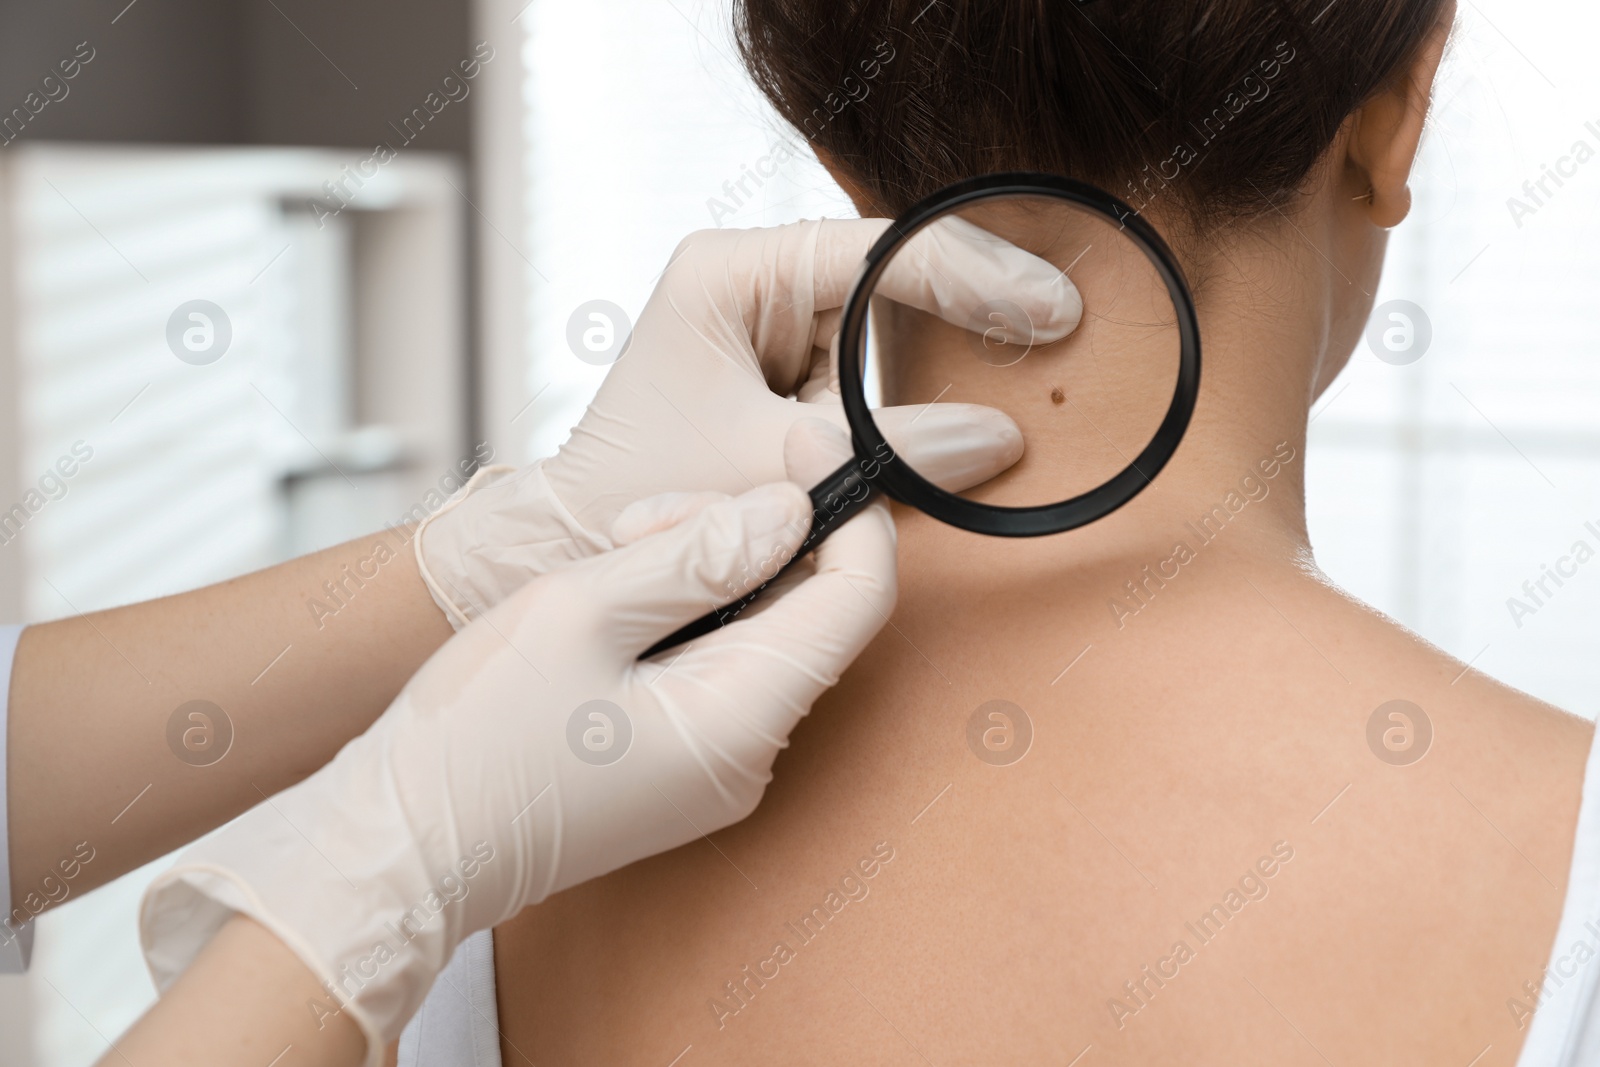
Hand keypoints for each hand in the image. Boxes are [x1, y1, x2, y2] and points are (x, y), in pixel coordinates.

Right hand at [141, 422, 898, 1063]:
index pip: (857, 599)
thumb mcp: (579, 613)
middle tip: (638, 517)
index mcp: (740, 721)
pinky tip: (613, 596)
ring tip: (611, 554)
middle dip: (742, 534)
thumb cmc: (472, 737)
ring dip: (701, 569)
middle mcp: (750, 756)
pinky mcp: (682, 762)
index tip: (798, 444)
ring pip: (757, 627)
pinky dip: (681, 614)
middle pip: (805, 606)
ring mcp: (717, 765)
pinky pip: (716, 664)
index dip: (844, 509)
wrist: (401, 847)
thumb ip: (697, 555)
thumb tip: (791, 510)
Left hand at [417, 217, 1080, 626]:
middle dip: (971, 302)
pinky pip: (869, 378)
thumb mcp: (777, 471)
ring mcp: (769, 329)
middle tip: (1057, 322)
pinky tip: (963, 408)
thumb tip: (1000, 439)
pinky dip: (911, 401)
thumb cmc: (644, 499)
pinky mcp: (783, 378)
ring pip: (887, 328)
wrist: (580, 550)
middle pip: (892, 273)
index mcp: (732, 273)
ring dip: (944, 355)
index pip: (877, 250)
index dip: (972, 275)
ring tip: (1027, 353)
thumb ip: (890, 450)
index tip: (1048, 307)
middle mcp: (752, 286)